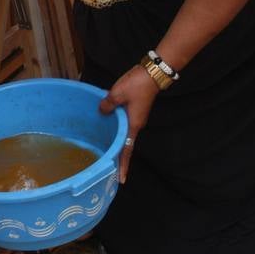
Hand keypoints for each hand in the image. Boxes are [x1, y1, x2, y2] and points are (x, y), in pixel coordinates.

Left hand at [98, 65, 160, 183]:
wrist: (153, 73)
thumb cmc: (137, 85)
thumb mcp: (117, 94)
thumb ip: (107, 105)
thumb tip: (102, 112)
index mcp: (133, 125)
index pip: (127, 149)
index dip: (123, 165)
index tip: (121, 180)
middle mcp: (136, 124)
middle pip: (125, 144)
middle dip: (118, 158)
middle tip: (109, 170)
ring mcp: (136, 117)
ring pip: (123, 133)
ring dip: (116, 142)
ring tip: (106, 152)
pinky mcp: (135, 110)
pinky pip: (123, 123)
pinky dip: (116, 128)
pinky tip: (106, 125)